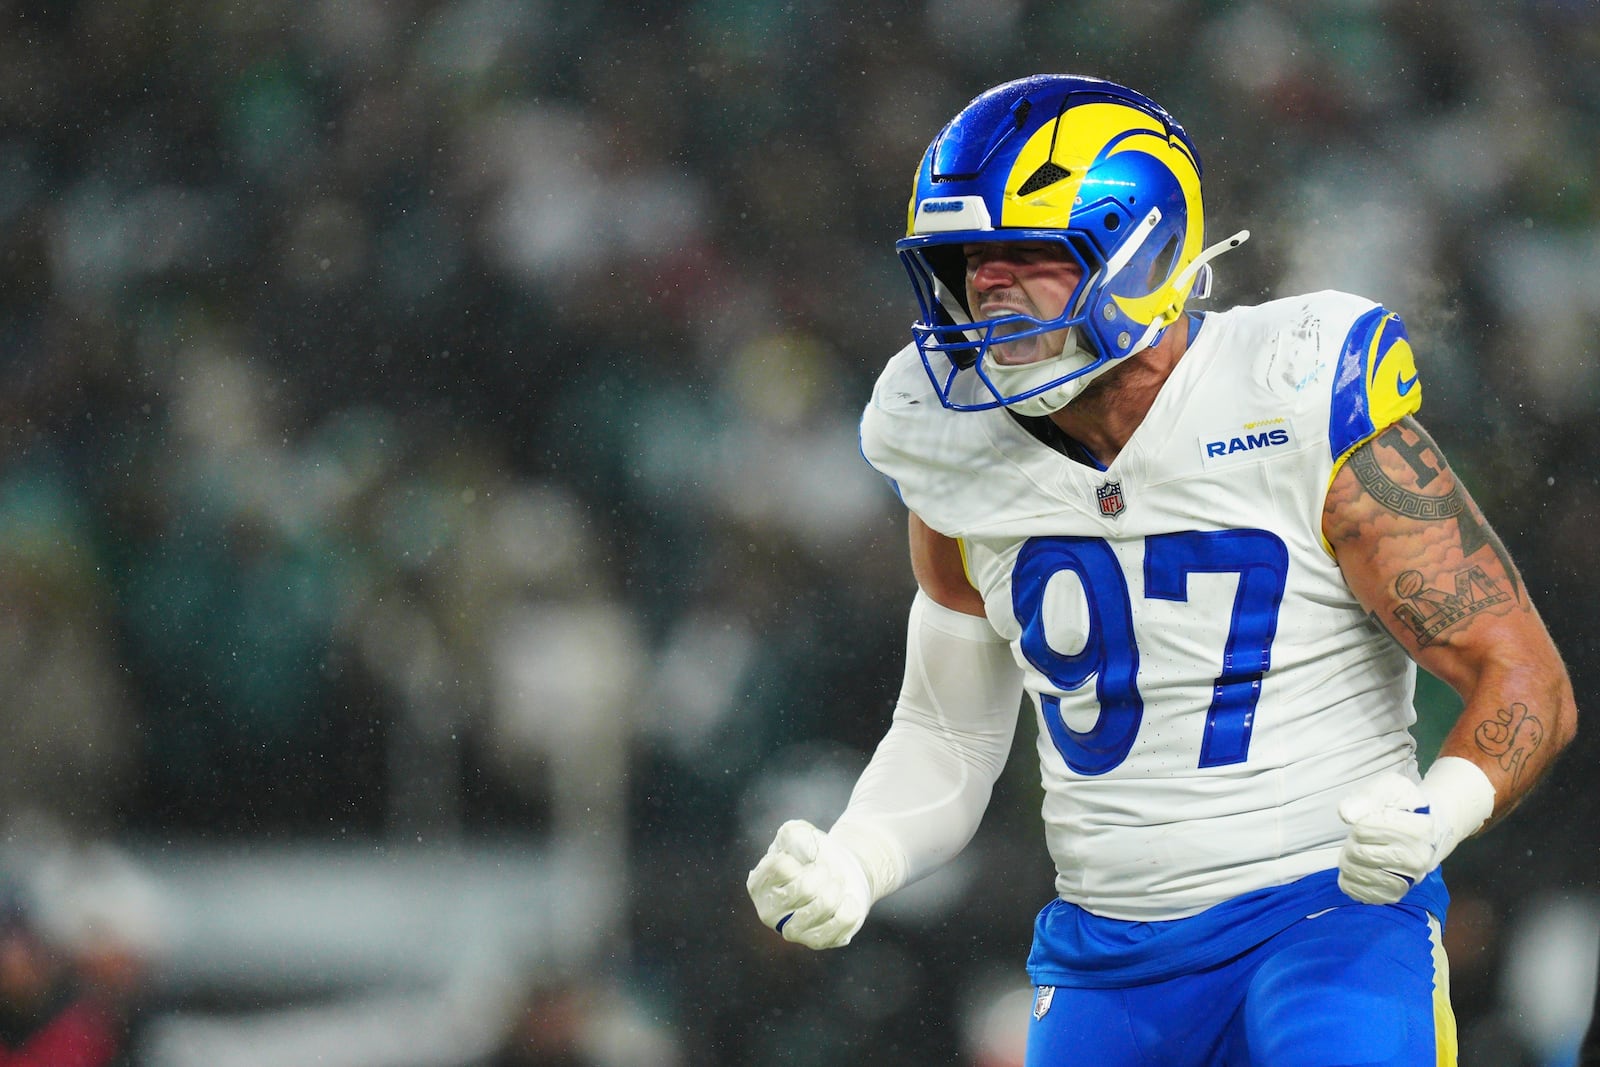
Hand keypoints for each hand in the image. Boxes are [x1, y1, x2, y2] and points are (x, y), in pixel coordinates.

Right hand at [746, 820, 873, 948]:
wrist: (840, 873)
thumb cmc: (813, 853)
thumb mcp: (799, 832)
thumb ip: (794, 834)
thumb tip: (805, 855)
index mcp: (758, 884)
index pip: (781, 866)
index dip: (803, 856)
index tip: (809, 858)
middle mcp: (768, 912)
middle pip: (805, 888)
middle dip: (824, 873)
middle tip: (828, 871)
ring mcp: (791, 931)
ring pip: (824, 905)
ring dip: (837, 888)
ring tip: (836, 884)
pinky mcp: (816, 942)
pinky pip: (841, 922)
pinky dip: (850, 905)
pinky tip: (846, 901)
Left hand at [1336, 757, 1494, 904]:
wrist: (1424, 831)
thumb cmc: (1402, 807)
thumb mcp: (1390, 788)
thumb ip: (1368, 796)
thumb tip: (1347, 814)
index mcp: (1420, 830)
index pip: (1364, 829)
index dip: (1359, 822)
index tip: (1371, 819)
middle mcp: (1418, 859)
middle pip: (1359, 853)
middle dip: (1353, 840)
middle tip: (1363, 836)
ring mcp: (1408, 880)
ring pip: (1356, 872)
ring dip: (1348, 858)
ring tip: (1361, 849)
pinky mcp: (1395, 895)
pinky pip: (1358, 892)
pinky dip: (1349, 879)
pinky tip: (1356, 868)